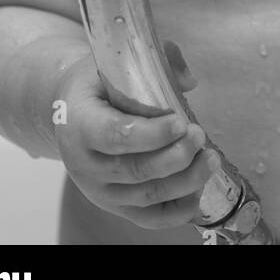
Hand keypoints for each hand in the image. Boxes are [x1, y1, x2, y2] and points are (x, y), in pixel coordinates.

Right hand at [54, 45, 220, 229]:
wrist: (68, 112)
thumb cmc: (95, 85)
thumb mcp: (113, 62)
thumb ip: (154, 61)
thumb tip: (189, 80)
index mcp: (80, 124)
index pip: (115, 136)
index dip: (152, 134)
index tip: (181, 122)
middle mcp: (85, 164)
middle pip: (135, 170)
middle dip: (175, 156)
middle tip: (199, 135)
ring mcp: (99, 191)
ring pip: (146, 196)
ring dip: (185, 181)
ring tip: (210, 159)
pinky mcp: (115, 206)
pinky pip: (149, 218)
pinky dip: (178, 210)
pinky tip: (198, 187)